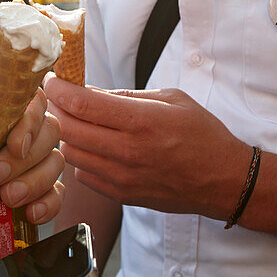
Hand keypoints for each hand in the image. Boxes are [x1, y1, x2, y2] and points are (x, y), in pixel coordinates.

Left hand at [0, 88, 63, 226]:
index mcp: (4, 104)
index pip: (34, 101)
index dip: (31, 121)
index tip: (15, 144)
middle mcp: (24, 128)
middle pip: (50, 133)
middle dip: (25, 159)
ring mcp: (30, 159)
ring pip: (54, 163)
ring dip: (36, 182)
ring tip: (8, 198)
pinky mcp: (32, 188)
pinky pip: (55, 194)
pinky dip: (48, 204)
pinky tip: (31, 213)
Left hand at [44, 73, 249, 220]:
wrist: (225, 180)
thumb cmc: (202, 134)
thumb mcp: (171, 99)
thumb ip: (127, 96)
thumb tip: (89, 91)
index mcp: (140, 121)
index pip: (81, 104)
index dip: (58, 90)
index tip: (51, 80)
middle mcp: (127, 151)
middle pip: (68, 129)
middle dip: (54, 110)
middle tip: (55, 98)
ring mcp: (123, 178)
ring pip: (71, 154)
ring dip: (65, 135)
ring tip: (73, 121)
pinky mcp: (123, 195)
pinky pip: (84, 175)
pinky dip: (80, 159)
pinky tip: (91, 147)